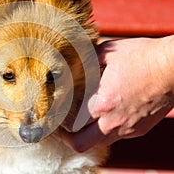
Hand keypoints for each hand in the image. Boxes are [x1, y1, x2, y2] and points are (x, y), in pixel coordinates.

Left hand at [61, 35, 173, 151]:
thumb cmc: (141, 57)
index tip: (55, 115)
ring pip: (98, 144)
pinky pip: (116, 137)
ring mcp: (127, 128)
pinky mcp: (139, 130)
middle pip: (80, 144)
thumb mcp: (107, 53)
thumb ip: (84, 61)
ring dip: (86, 137)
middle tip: (63, 128)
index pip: (70, 124)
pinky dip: (104, 131)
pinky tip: (104, 117)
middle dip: (67, 137)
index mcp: (101, 104)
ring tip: (81, 125)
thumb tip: (69, 65)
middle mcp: (113, 121)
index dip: (59, 121)